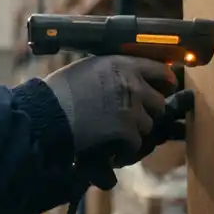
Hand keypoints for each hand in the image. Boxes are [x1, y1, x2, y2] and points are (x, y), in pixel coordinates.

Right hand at [43, 55, 184, 185]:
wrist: (49, 114)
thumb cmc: (61, 90)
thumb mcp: (89, 67)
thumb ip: (113, 70)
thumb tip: (129, 76)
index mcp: (123, 64)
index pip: (160, 70)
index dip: (165, 82)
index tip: (165, 89)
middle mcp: (132, 84)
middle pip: (159, 103)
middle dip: (147, 112)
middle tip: (130, 117)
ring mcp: (132, 109)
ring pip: (148, 125)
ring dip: (134, 131)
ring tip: (112, 131)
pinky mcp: (127, 132)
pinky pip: (135, 144)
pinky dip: (124, 148)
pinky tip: (109, 146)